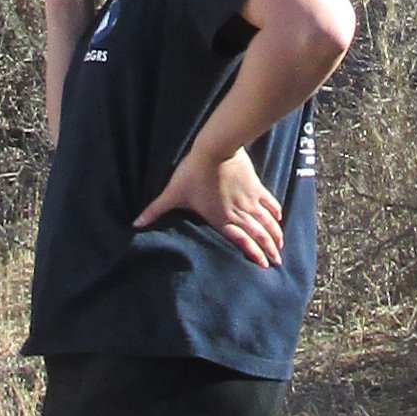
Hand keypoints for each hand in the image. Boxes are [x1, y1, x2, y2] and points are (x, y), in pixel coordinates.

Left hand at [134, 140, 285, 264]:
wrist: (215, 150)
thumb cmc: (193, 173)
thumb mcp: (173, 193)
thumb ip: (156, 211)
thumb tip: (136, 224)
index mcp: (221, 219)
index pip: (241, 241)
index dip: (253, 254)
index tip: (263, 265)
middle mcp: (239, 213)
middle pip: (258, 235)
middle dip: (270, 249)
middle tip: (278, 261)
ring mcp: (249, 200)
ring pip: (267, 221)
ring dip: (275, 234)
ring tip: (281, 245)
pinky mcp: (255, 186)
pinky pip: (268, 202)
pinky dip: (275, 212)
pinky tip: (279, 218)